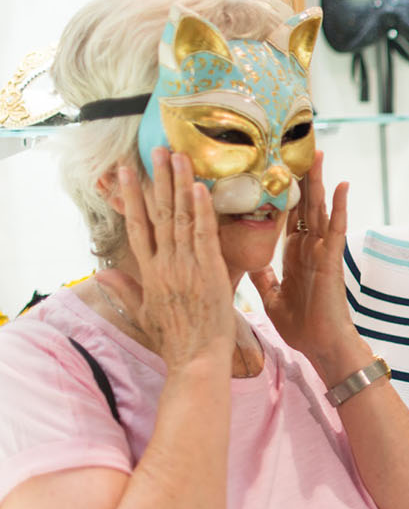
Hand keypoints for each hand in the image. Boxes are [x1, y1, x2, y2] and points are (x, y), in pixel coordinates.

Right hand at [98, 148, 235, 368]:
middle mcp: (164, 263)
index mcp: (149, 272)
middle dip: (158, 179)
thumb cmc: (174, 339)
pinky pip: (205, 234)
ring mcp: (186, 265)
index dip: (131, 196)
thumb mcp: (143, 313)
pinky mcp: (209, 271)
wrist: (196, 359)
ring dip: (181, 184)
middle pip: (159, 213)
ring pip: (182, 217)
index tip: (127, 171)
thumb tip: (99, 274)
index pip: (137, 225)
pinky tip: (200, 187)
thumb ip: (123, 290)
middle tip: (157, 149)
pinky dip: (202, 210)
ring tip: (179, 155)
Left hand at [249, 152, 367, 382]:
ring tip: (316, 152)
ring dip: (318, 181)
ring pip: (320, 208)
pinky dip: (340, 207)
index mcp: (293, 254)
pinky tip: (342, 185)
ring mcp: (323, 251)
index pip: (286, 215)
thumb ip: (263, 276)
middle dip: (299, 176)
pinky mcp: (332, 260)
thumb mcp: (271, 296)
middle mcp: (309, 247)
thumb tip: (250, 261)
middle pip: (304, 204)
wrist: (320, 346)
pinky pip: (337, 228)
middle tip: (295, 146)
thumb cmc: (301, 326)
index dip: (280, 191)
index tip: (273, 167)